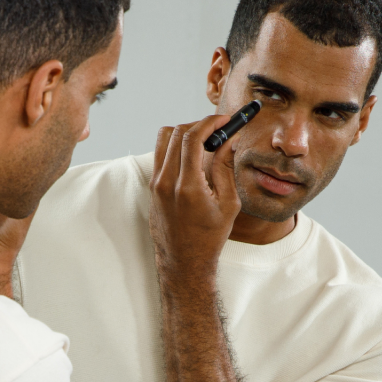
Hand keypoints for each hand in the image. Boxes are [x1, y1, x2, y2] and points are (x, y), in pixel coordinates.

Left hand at [149, 114, 240, 291]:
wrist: (184, 261)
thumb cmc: (210, 237)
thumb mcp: (228, 204)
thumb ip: (226, 167)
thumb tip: (229, 138)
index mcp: (187, 187)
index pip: (192, 138)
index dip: (210, 122)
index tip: (224, 120)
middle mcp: (166, 183)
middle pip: (176, 132)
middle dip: (199, 124)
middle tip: (217, 129)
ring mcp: (155, 185)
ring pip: (164, 139)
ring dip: (185, 133)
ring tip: (204, 142)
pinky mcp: (152, 187)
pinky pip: (161, 153)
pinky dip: (176, 146)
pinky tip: (192, 157)